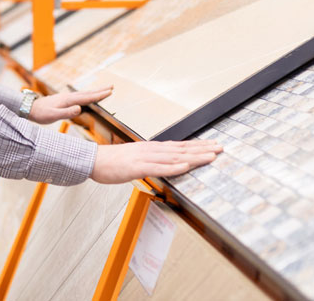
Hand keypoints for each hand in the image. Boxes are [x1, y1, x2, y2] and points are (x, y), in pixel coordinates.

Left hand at [27, 86, 112, 123]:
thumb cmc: (41, 113)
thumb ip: (66, 113)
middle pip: (87, 93)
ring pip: (84, 93)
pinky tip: (88, 96)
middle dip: (100, 90)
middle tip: (112, 86)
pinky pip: (79, 96)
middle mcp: (68, 96)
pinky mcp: (64, 99)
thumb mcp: (53, 115)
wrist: (30, 108)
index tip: (109, 92)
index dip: (99, 95)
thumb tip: (80, 108)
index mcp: (68, 100)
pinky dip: (87, 95)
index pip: (86, 98)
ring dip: (95, 91)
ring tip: (104, 89)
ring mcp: (66, 97)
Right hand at [90, 140, 221, 183]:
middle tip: (221, 148)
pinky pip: (159, 167)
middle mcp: (151, 150)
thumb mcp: (134, 160)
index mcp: (151, 149)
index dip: (197, 146)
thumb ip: (150, 161)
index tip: (212, 146)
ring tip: (211, 156)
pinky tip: (186, 166)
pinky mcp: (137, 167)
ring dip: (194, 156)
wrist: (91, 160)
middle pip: (181, 149)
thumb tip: (163, 165)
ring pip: (175, 157)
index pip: (179, 146)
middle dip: (203, 149)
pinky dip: (174, 166)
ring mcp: (145, 157)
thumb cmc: (111, 162)